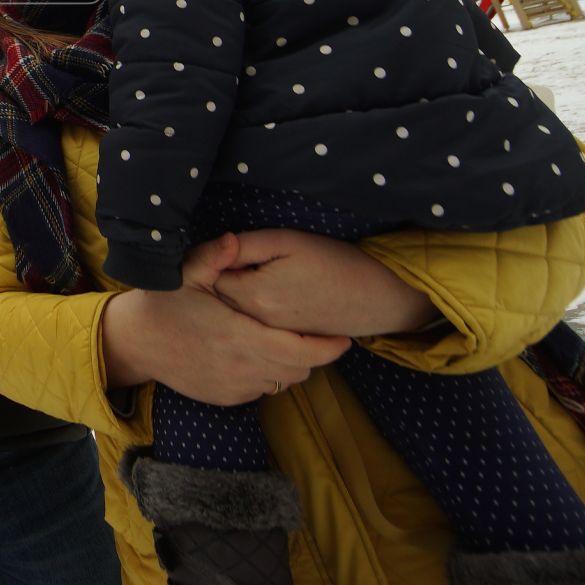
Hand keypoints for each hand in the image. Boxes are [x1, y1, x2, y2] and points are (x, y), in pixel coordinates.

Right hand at [101, 234, 349, 404]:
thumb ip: (216, 255)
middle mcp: (242, 368)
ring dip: (292, 365)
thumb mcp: (186, 273)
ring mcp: (235, 387)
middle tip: (316, 333)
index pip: (301, 352)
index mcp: (240, 337)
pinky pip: (262, 390)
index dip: (327, 348)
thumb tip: (236, 239)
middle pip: (299, 371)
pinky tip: (259, 352)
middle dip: (313, 354)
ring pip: (283, 383)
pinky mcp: (226, 397)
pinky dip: (269, 374)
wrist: (137, 343)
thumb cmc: (165, 303)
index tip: (343, 337)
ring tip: (289, 341)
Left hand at [213, 229, 440, 338]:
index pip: (210, 278)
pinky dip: (249, 316)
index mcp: (253, 294)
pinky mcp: (281, 343)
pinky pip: (253, 330)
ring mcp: (269, 337)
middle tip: (232, 262)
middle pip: (218, 301)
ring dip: (232, 300)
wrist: (374, 296)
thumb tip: (215, 247)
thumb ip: (244, 245)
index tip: (224, 250)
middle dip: (218, 282)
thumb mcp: (286, 240)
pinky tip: (264, 300)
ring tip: (248, 280)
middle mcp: (256, 322)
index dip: (213, 261)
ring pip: (234, 317)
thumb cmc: (332, 261)